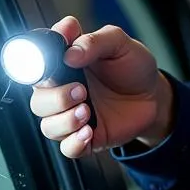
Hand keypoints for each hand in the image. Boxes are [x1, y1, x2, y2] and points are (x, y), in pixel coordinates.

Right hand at [30, 16, 173, 158]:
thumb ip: (94, 41)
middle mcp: (63, 89)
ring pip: (47, 125)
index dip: (36, 61)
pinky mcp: (85, 137)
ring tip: (87, 111)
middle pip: (37, 99)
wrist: (154, 96)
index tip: (57, 60)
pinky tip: (88, 132)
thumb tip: (70, 53)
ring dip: (64, 120)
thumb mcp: (119, 43)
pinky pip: (66, 148)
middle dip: (55, 98)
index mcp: (64, 63)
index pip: (36, 62)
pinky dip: (74, 142)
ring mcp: (72, 114)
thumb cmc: (133, 66)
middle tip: (81, 91)